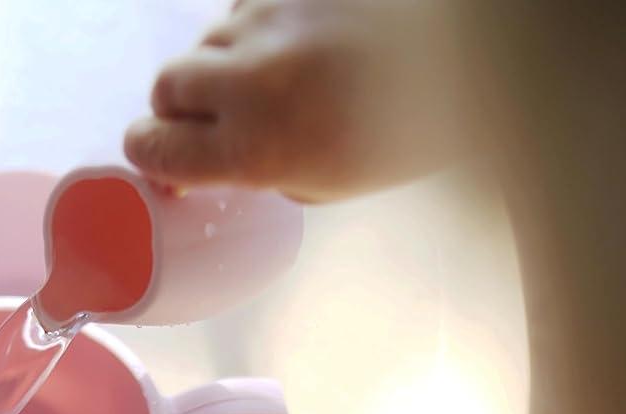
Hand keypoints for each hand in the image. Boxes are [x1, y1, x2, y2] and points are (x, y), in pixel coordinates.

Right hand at [124, 0, 457, 201]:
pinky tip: (299, 42)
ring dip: (222, 64)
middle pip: (166, 84)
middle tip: (210, 122)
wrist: (474, 51)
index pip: (155, 147)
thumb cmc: (408, 131)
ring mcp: (266, 18)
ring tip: (273, 80)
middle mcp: (247, 79)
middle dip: (179, 107)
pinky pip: (246, 5)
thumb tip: (220, 159)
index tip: (159, 159)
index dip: (151, 154)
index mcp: (254, 147)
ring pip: (206, 40)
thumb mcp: (330, 184)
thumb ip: (263, 172)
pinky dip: (259, 26)